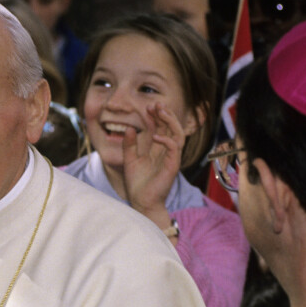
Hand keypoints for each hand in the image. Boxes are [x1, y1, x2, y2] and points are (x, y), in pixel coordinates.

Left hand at [122, 103, 184, 219]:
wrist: (141, 202)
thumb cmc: (136, 183)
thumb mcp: (129, 159)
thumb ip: (129, 144)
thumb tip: (128, 128)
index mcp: (157, 148)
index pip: (161, 127)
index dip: (156, 116)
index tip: (149, 107)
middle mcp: (166, 151)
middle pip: (171, 127)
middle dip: (165, 114)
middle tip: (156, 104)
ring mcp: (171, 158)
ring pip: (177, 134)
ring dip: (170, 122)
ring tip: (160, 112)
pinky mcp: (172, 166)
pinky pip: (174, 149)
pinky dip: (166, 140)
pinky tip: (155, 136)